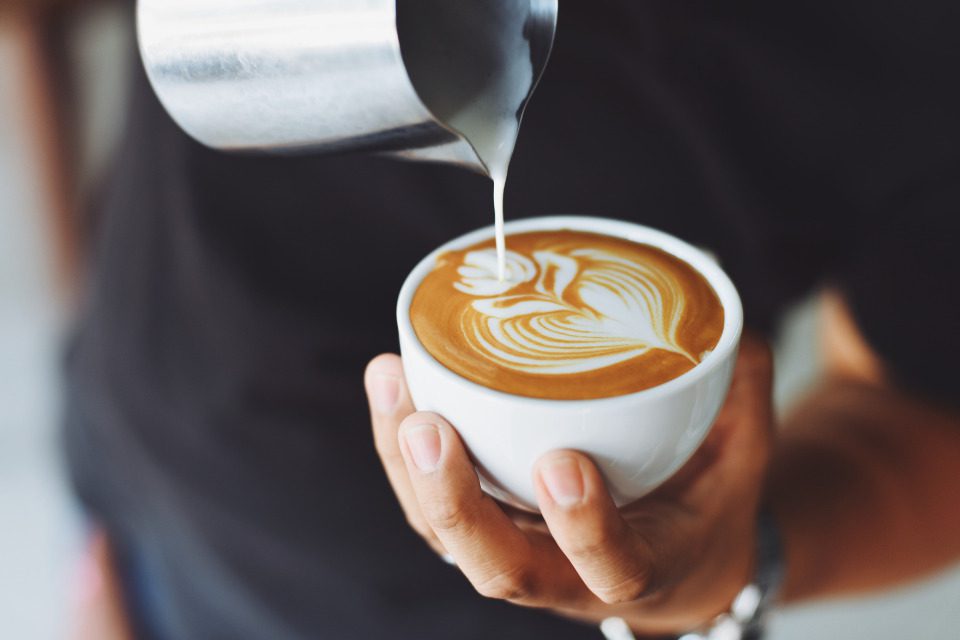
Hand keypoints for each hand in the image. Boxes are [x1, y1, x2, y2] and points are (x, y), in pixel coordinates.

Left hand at [365, 335, 773, 634]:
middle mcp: (566, 575)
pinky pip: (428, 502)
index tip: (565, 464)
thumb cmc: (705, 504)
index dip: (584, 528)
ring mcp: (516, 551)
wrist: (672, 560)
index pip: (612, 569)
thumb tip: (724, 307)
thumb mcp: (743, 456)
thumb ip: (739, 388)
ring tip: (392, 381)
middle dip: (455, 502)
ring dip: (407, 465)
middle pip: (498, 568)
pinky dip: (400, 446)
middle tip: (429, 428)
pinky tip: (391, 380)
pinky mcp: (484, 524)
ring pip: (444, 534)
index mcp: (643, 568)